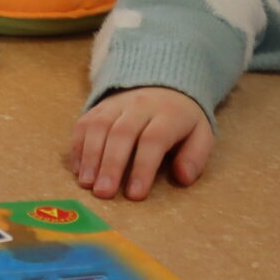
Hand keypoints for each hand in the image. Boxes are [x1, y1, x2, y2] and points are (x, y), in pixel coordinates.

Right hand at [69, 88, 214, 200]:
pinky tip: (78, 169)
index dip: (143, 168)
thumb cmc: (181, 120)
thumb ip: (195, 157)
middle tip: (104, 193)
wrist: (163, 84)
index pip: (153, 140)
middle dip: (111, 165)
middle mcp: (140, 105)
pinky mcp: (99, 106)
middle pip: (121, 133)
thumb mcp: (201, 135)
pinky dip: (78, 146)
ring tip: (87, 184)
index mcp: (169, 114)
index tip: (135, 195)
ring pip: (99, 126)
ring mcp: (116, 104)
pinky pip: (84, 123)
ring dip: (90, 157)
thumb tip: (182, 178)